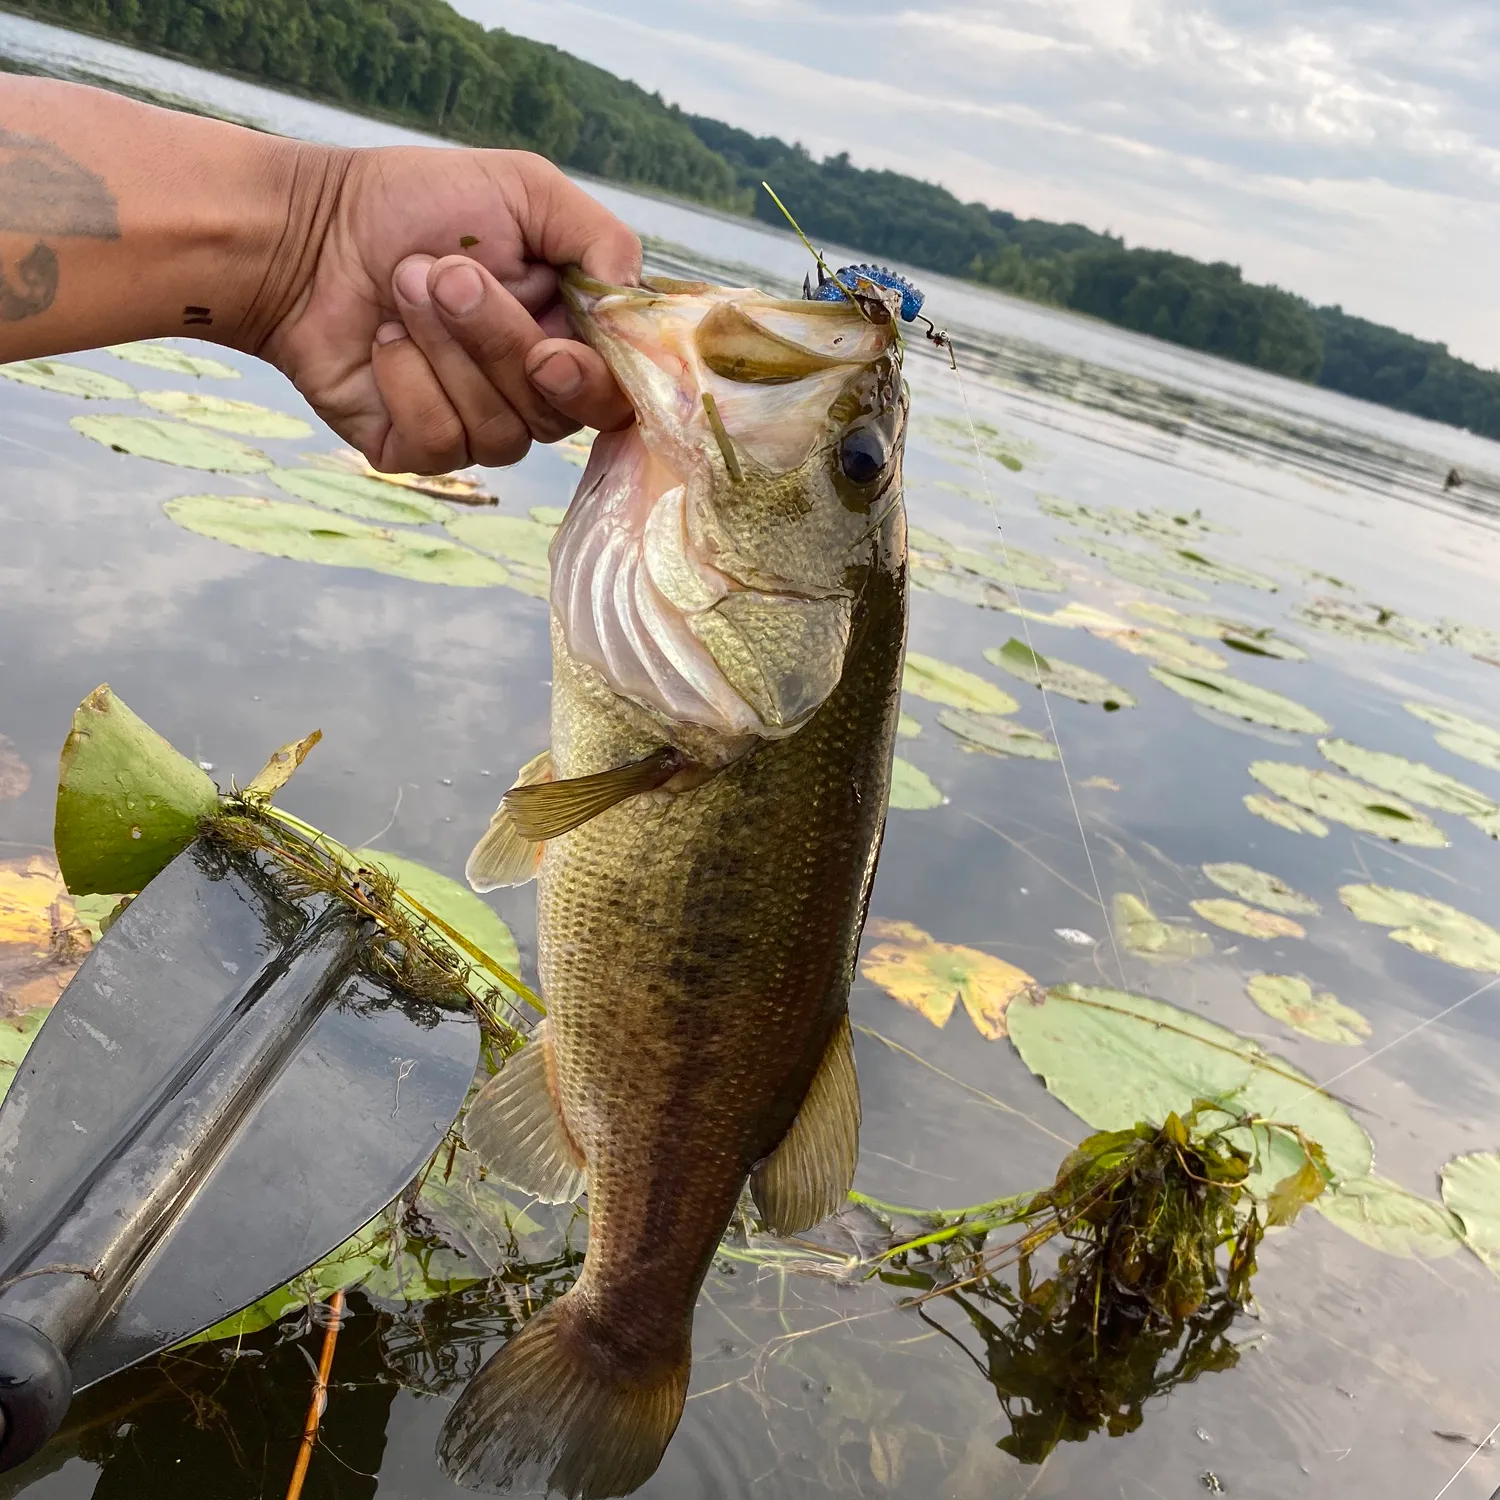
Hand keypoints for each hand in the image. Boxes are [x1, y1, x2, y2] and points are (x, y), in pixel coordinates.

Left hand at [260, 147, 640, 474]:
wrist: (309, 231)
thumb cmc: (417, 204)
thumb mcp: (526, 190)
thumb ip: (602, 239)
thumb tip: (634, 308)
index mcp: (570, 336)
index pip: (615, 394)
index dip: (592, 385)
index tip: (552, 354)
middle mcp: (532, 392)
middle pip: (557, 415)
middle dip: (499, 343)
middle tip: (447, 277)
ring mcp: (477, 427)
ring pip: (500, 433)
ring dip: (445, 352)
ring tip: (403, 287)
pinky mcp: (418, 450)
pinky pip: (439, 443)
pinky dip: (406, 381)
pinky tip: (380, 341)